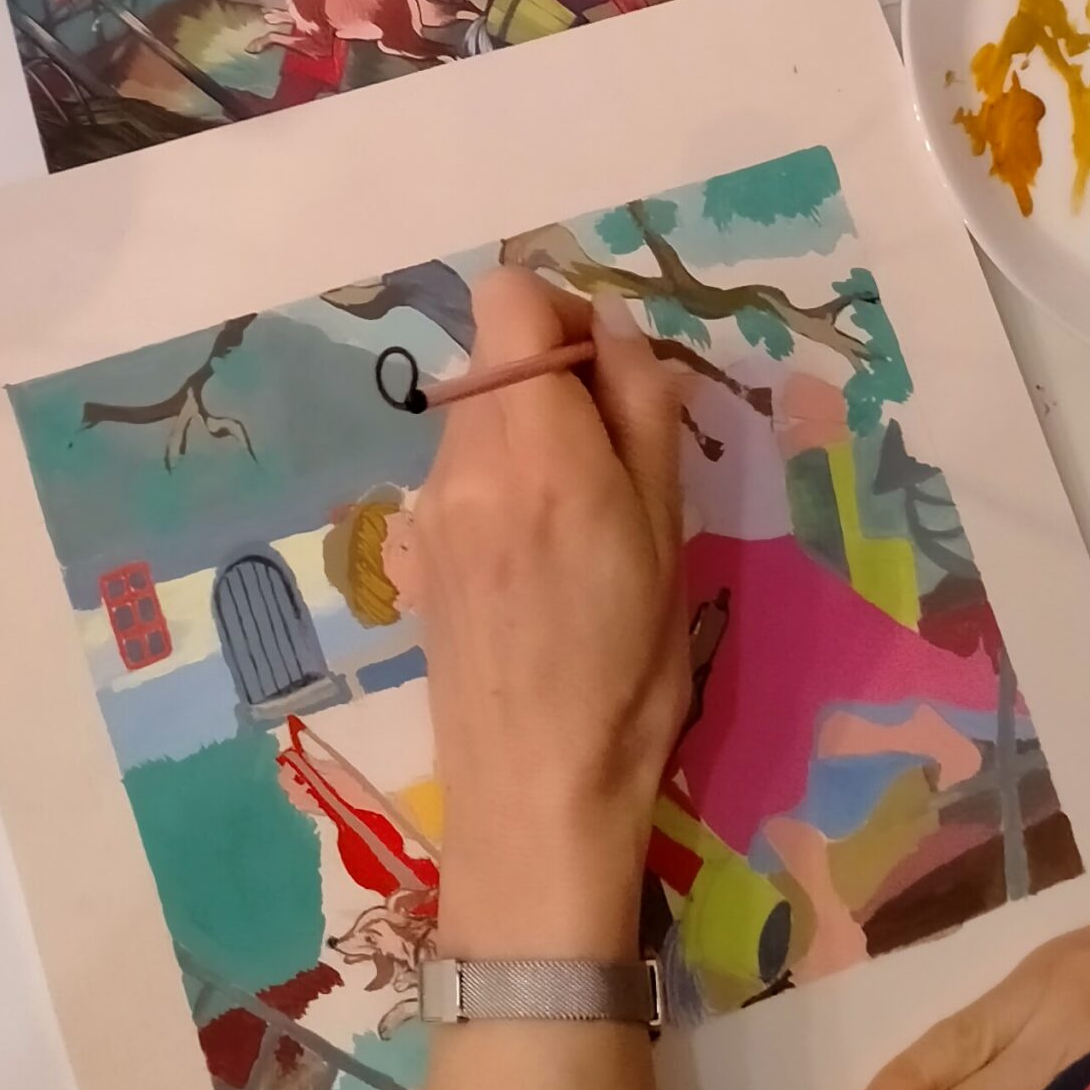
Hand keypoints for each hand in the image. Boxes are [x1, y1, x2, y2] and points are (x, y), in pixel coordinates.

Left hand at [413, 269, 687, 959]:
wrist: (536, 794)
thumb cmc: (630, 671)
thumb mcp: (668, 533)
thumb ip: (641, 411)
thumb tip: (615, 323)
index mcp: (537, 447)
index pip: (507, 296)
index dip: (562, 310)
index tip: (611, 370)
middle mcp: (466, 458)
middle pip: (492, 351)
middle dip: (555, 374)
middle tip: (617, 452)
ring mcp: (431, 502)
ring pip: (479, 409)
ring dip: (532, 428)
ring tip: (587, 515)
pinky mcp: (421, 544)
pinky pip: (465, 467)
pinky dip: (506, 477)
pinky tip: (544, 557)